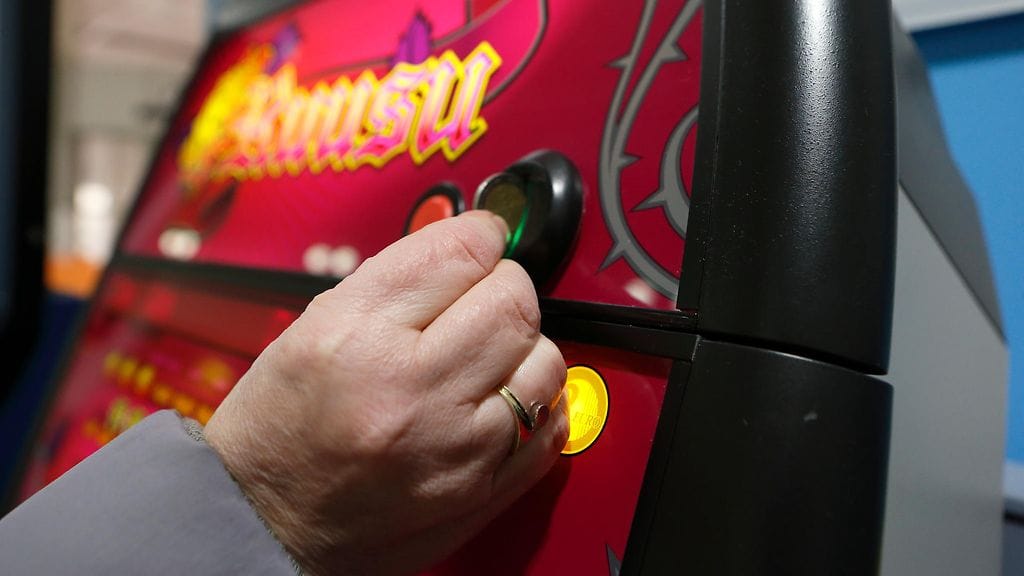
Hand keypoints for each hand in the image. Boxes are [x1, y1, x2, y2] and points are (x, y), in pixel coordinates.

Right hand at [204, 211, 568, 574]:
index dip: (481, 235)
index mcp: (356, 333)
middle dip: (506, 287)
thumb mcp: (312, 327)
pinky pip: (549, 428)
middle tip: (485, 298)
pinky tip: (503, 402)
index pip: (459, 252)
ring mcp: (452, 445)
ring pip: (544, 362)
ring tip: (491, 358)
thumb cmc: (280, 426)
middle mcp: (409, 386)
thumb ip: (396, 284)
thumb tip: (468, 252)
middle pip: (513, 301)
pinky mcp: (480, 490)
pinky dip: (536, 405)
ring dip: (525, 350)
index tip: (483, 239)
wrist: (263, 522)